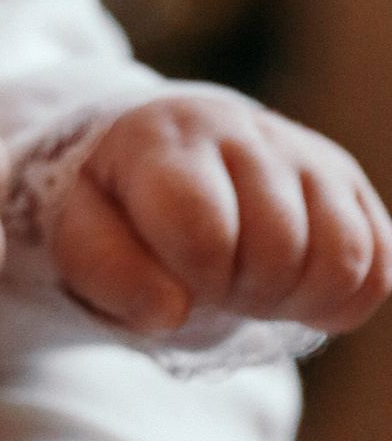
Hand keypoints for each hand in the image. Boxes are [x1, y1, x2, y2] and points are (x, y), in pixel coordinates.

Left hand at [53, 86, 391, 337]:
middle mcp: (244, 129)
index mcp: (166, 137)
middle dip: (245, 292)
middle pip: (281, 246)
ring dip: (298, 299)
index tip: (176, 278)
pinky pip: (380, 264)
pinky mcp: (346, 180)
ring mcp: (305, 151)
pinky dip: (342, 299)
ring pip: (344, 256)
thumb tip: (170, 311)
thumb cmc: (118, 204)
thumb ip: (105, 269)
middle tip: (216, 288)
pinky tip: (295, 290)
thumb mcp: (78, 229)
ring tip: (253, 289)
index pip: (204, 225)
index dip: (196, 275)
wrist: (163, 156)